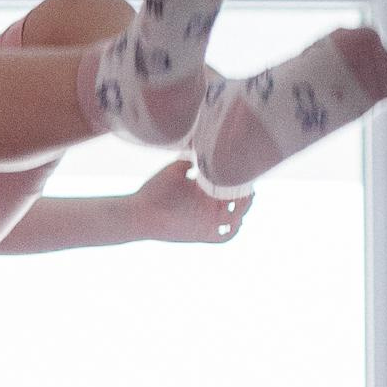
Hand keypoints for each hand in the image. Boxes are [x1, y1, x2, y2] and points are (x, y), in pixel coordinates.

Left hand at [125, 160, 251, 244]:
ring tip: (243, 199)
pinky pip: (224, 237)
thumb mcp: (174, 170)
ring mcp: (207, 221)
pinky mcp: (203, 235)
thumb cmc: (153, 191)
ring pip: (235, 218)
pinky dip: (233, 231)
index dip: (240, 179)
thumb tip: (202, 148)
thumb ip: (189, 160)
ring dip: (243, 210)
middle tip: (247, 185)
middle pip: (238, 201)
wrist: (139, 213)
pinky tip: (235, 221)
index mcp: (204, 190)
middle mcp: (208, 206)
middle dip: (246, 193)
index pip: (230, 185)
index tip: (244, 170)